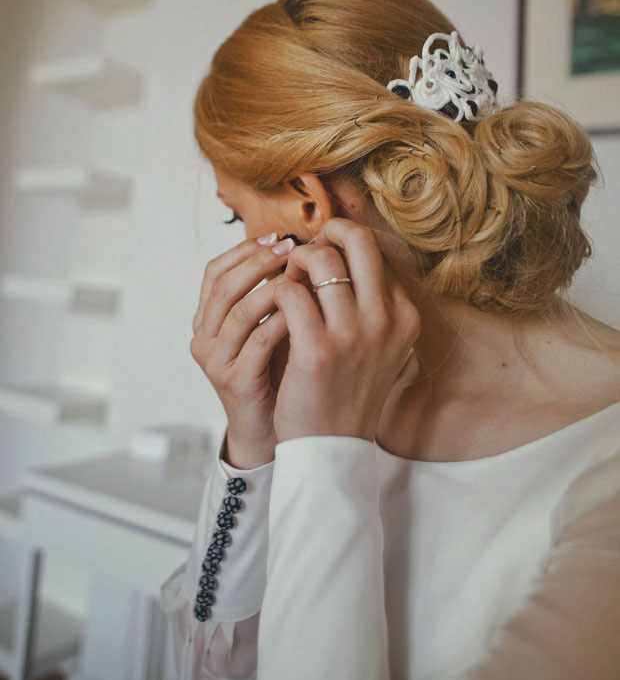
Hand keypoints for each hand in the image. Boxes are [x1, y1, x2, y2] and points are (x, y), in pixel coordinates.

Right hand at [189, 235, 294, 452]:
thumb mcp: (270, 326)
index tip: (276, 236)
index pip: (214, 272)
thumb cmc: (278, 372)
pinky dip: (282, 321)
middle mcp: (204, 339)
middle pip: (225, 287)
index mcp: (207, 321)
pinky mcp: (235, 382)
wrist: (273, 432)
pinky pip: (259, 342)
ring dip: (273, 288)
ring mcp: (216, 362)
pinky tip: (307, 311)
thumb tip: (299, 247)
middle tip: (290, 248)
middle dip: (259, 262)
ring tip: (302, 275)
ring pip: (241, 311)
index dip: (243, 250)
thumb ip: (274, 293)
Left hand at [271, 219, 420, 443]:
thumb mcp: (376, 345)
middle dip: (327, 233)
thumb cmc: (346, 390)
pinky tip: (274, 306)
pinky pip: (289, 292)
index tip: (322, 255)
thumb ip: (366, 302)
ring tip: (285, 280)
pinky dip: (277, 291)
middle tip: (304, 249)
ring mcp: (353, 334)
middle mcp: (385, 320)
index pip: (375, 253)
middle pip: (358, 241)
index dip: (343, 245)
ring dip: (295, 263)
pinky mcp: (317, 349)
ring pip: (320, 259)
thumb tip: (336, 251)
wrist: (332, 447)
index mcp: (404, 316)